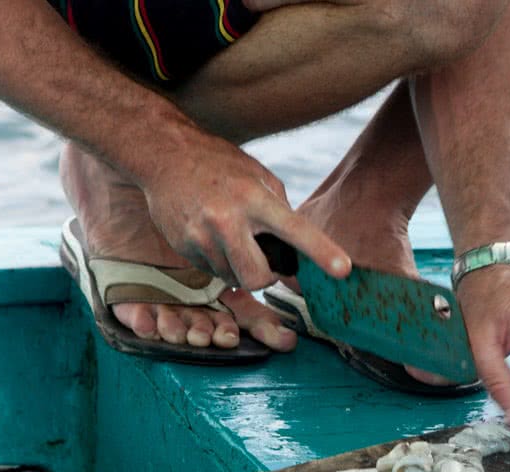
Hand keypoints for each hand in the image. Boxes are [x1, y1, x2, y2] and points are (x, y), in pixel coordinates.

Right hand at [142, 129, 350, 288]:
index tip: (343, 269)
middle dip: (266, 278)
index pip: (295, 230)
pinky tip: (209, 235)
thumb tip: (299, 249)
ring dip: (238, 268)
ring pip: (232, 278)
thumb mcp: (258, 176)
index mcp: (255, 198)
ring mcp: (201, 235)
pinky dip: (217, 261)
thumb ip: (280, 210)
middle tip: (263, 262)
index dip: (322, 251)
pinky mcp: (183, 245)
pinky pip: (211, 270)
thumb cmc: (219, 165)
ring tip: (229, 237)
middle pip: (258, 277)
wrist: (165, 155)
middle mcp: (227, 218)